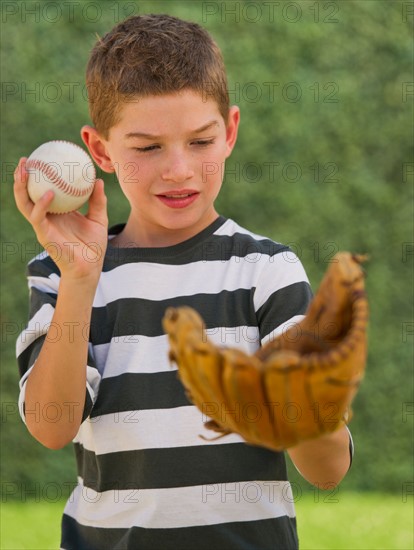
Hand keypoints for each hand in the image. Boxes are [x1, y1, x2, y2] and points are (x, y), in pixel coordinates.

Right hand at [14, 157, 107, 280]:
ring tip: (24, 170)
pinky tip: (48, 194)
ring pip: (25, 203)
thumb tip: (98, 180)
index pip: (43, 190)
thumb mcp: (99, 219)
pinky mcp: (44, 235)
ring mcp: (43, 225)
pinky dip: (41, 204)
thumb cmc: (93, 246)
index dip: (40, 175)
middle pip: (28, 194)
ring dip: (21, 187)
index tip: (42, 157)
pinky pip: (38, 217)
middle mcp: (47, 217)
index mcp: (58, 212)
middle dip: (22, 177)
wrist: (89, 268)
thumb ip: (98, 201)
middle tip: (25, 160)